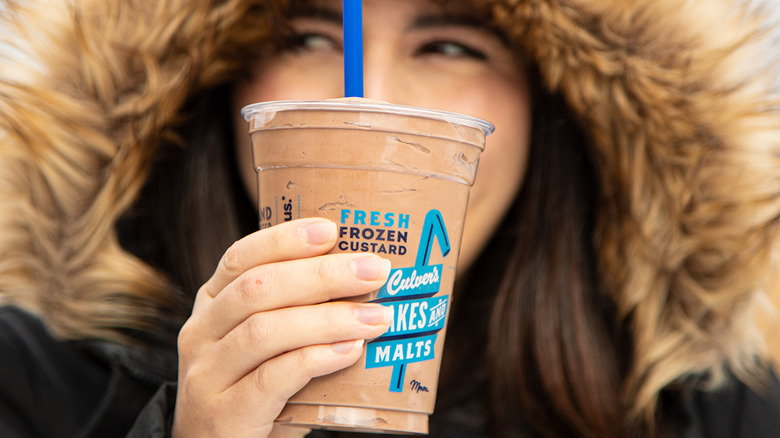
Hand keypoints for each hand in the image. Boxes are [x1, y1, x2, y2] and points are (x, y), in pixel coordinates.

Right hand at [172, 218, 392, 436]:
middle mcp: (201, 332)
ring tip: (377, 317)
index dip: (286, 240)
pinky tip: (350, 350)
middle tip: (374, 271)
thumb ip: (296, 314)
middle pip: (259, 288)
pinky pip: (272, 377)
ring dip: (328, 318)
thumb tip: (367, 283)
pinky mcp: (224, 412)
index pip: (242, 257)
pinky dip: (315, 358)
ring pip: (266, 330)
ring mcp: (207, 373)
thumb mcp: (265, 345)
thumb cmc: (255, 391)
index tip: (332, 229)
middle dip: (322, 275)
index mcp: (212, 304)